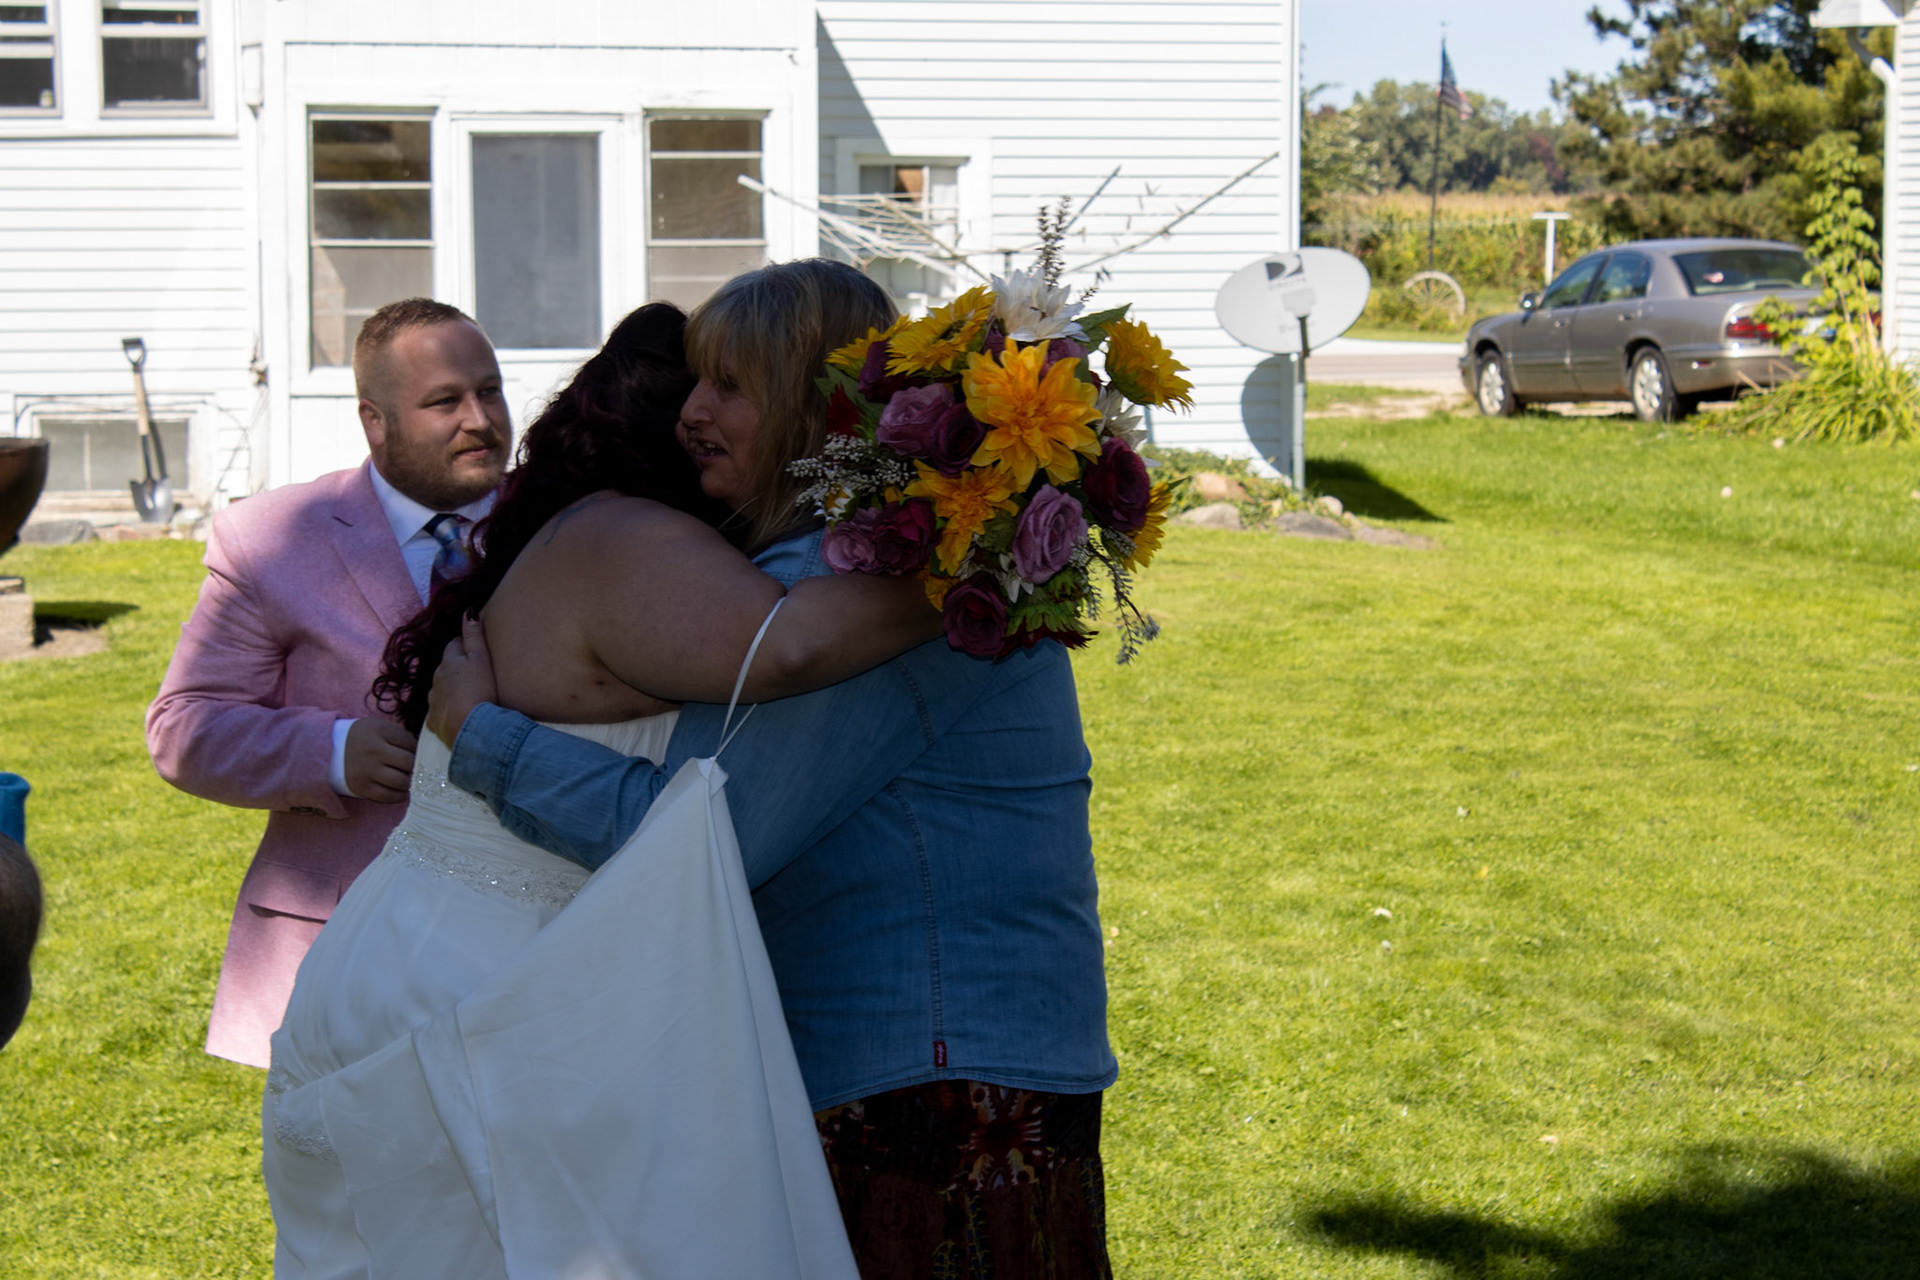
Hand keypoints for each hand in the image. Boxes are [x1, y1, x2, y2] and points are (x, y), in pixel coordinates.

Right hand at [343, 718, 416, 802]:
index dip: (417, 749)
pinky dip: (398, 796)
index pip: (410, 743)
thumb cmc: (364, 738)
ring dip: (409, 782)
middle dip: (415, 767)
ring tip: (409, 779)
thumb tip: (423, 754)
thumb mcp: (380, 727)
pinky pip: (387, 796)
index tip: (416, 753)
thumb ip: (401, 736)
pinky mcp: (361, 786)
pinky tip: (401, 791)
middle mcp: (372, 751)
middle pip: (408, 763)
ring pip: (401, 781)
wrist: (331, 751)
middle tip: (415, 768)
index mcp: (378, 731)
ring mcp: (366, 770)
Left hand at [426, 616, 498, 748]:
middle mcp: (436, 681)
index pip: (454, 646)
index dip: (463, 644)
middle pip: (445, 668)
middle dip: (455, 666)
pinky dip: (446, 710)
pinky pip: (438, 713)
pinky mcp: (434, 722)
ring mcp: (433, 702)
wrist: (470, 728)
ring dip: (449, 688)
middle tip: (472, 671)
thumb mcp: (481, 659)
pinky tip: (456, 714)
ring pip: (439, 689)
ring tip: (465, 693)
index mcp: (448, 663)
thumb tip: (468, 610)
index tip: (473, 647)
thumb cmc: (480, 690)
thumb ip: (473, 636)